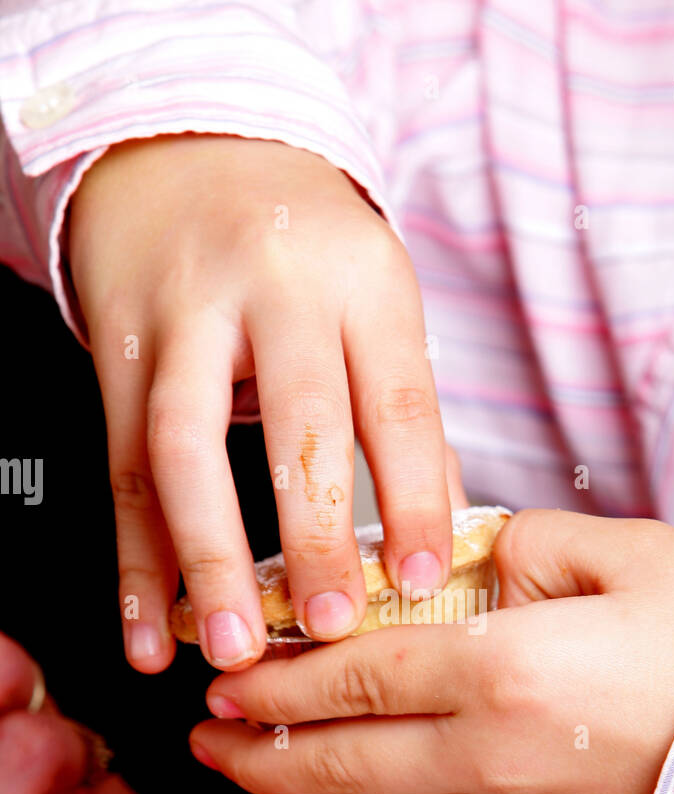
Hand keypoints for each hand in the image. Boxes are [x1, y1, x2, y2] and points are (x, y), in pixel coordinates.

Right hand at [68, 134, 452, 671]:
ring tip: (229, 647)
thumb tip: (436, 535)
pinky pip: (121, 467)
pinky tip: (149, 629)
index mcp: (362, 283)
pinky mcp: (117, 347)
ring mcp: (185, 318)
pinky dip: (133, 561)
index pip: (398, 402)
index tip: (421, 581)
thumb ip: (404, 414)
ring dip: (205, 561)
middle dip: (311, 538)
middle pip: (293, 425)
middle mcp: (273, 292)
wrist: (187, 146)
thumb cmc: (304, 244)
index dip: (414, 499)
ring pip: (184, 449)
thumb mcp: (375, 300)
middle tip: (327, 630)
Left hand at [188, 511, 673, 793]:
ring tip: (249, 764)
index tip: (226, 678)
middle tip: (205, 740)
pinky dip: (368, 792)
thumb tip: (461, 559)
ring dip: (301, 778)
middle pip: (344, 758)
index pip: (358, 673)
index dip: (280, 680)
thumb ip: (522, 546)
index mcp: (504, 669)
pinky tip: (353, 775)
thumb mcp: (625, 555)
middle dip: (261, 749)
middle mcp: (489, 749)